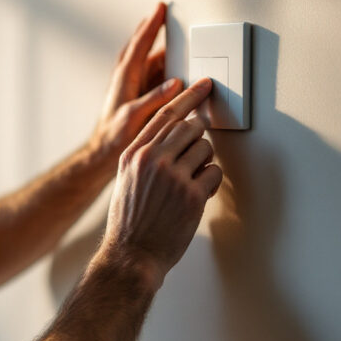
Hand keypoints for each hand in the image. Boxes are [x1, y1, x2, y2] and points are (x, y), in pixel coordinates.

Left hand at [90, 2, 184, 168]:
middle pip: (142, 46)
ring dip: (161, 48)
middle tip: (164, 12)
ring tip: (175, 38)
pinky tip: (175, 66)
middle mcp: (128, 77)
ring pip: (149, 59)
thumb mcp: (135, 117)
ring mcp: (133, 85)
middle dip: (153, 29)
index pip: (140, 45)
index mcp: (126, 78)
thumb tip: (175, 83)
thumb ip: (154, 99)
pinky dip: (164, 66)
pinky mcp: (139, 94)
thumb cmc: (115, 136)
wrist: (104, 151)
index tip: (160, 9)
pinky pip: (154, 74)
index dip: (151, 26)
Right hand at [102, 78, 222, 287]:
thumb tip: (171, 136)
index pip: (165, 115)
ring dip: (205, 162)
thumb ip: (144, 155)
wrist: (131, 255)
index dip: (187, 96)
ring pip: (205, 148)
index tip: (203, 85)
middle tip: (199, 147)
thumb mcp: (126, 179)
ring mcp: (173, 176)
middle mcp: (151, 160)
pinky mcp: (191, 195)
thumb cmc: (130, 221)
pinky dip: (210, 182)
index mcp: (133, 154)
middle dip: (199, 135)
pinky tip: (197, 195)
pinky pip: (214, 173)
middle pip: (190, 127)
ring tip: (191, 181)